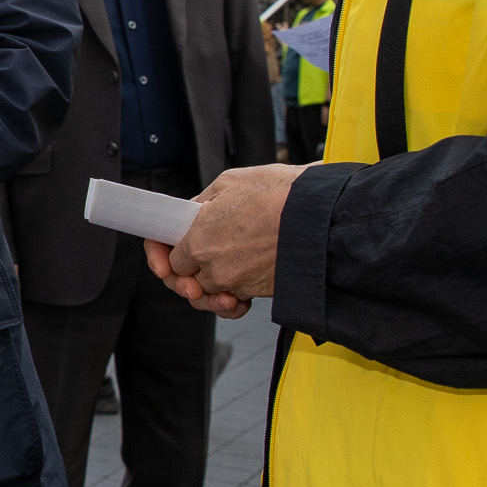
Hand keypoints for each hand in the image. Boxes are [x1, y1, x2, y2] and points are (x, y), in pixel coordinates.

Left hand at [145, 164, 307, 317]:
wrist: (325, 217)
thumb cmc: (281, 194)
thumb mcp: (231, 183)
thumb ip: (202, 204)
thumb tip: (193, 213)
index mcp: (198, 238)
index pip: (169, 257)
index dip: (162, 252)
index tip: (162, 249)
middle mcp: (213, 266)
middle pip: (185, 279)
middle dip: (183, 273)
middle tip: (187, 264)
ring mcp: (236, 283)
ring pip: (209, 293)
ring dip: (207, 288)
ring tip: (213, 274)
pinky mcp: (259, 293)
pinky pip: (234, 304)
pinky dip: (230, 302)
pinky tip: (230, 294)